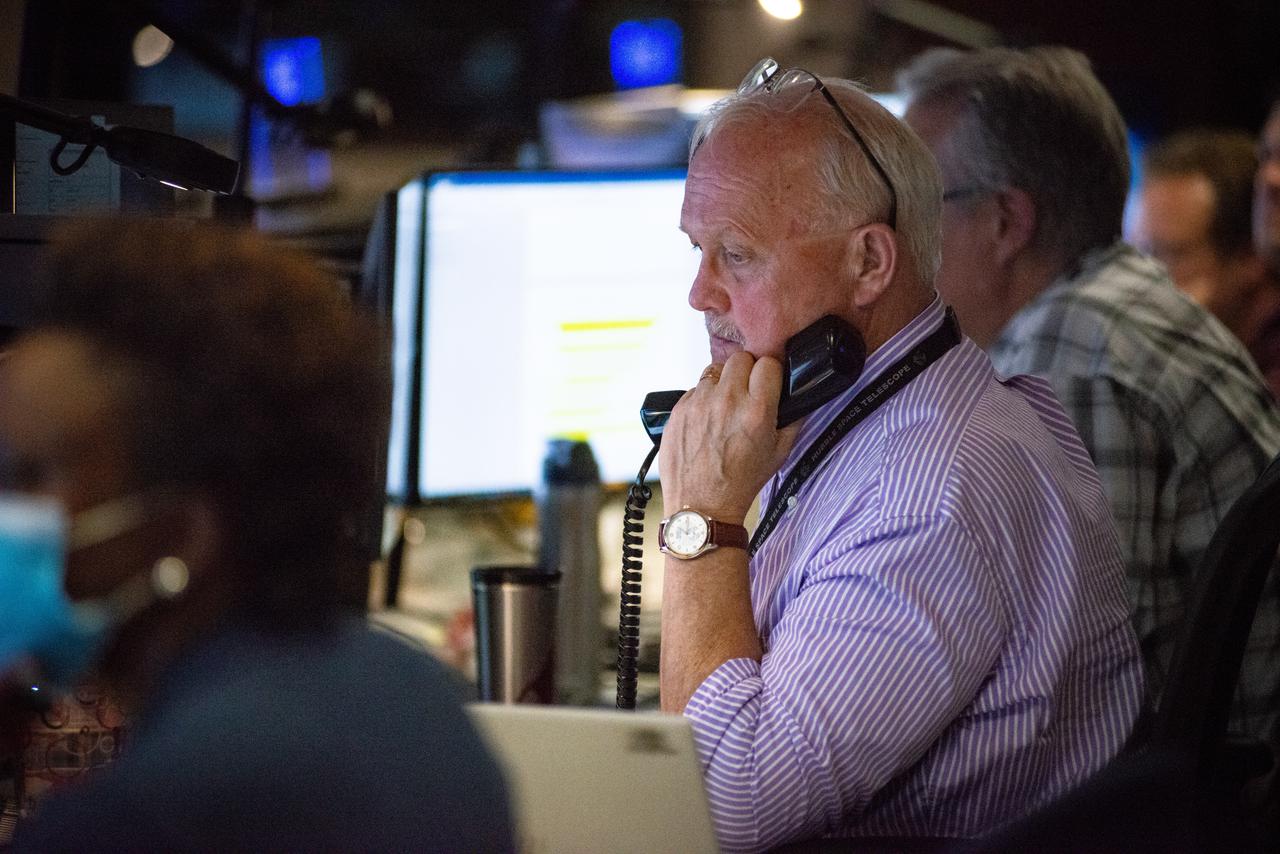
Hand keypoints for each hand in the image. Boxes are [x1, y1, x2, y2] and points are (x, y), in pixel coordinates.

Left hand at [659, 351, 799, 521]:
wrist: (702, 505)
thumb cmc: (740, 482)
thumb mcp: (779, 453)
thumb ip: (793, 419)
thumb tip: (798, 395)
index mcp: (757, 410)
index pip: (768, 363)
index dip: (770, 373)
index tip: (768, 382)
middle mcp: (727, 401)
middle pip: (740, 359)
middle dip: (747, 372)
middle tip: (747, 391)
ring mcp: (699, 403)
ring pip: (714, 371)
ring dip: (723, 383)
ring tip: (725, 407)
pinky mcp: (678, 409)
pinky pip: (695, 390)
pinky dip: (702, 399)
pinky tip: (707, 420)